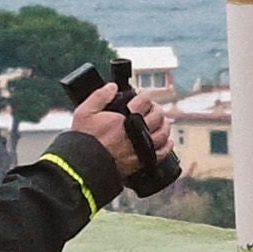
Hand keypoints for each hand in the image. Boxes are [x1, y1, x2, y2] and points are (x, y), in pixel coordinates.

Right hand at [56, 77, 177, 199]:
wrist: (85, 165)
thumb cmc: (85, 139)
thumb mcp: (85, 112)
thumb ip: (99, 97)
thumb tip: (112, 86)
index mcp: (126, 118)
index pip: (145, 101)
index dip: (146, 95)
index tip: (144, 95)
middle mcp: (137, 132)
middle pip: (157, 116)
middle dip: (155, 108)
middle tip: (151, 107)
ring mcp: (142, 147)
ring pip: (163, 133)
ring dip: (164, 124)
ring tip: (161, 121)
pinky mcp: (142, 161)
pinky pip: (162, 153)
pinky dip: (167, 145)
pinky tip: (167, 141)